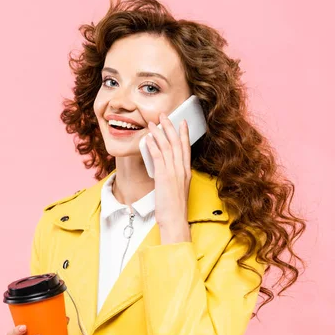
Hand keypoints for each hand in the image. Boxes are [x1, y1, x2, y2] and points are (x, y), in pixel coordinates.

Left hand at [145, 113, 191, 243]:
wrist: (175, 220)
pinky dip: (153, 145)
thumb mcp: (177, 190)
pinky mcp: (164, 176)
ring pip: (167, 146)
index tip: (182, 122)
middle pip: (177, 143)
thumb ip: (173, 178)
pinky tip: (148, 137)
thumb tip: (165, 172)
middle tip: (164, 115)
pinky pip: (158, 156)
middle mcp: (182, 169)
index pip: (186, 148)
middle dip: (170, 127)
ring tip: (152, 122)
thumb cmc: (174, 209)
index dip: (184, 134)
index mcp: (186, 172)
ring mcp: (174, 172)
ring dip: (159, 132)